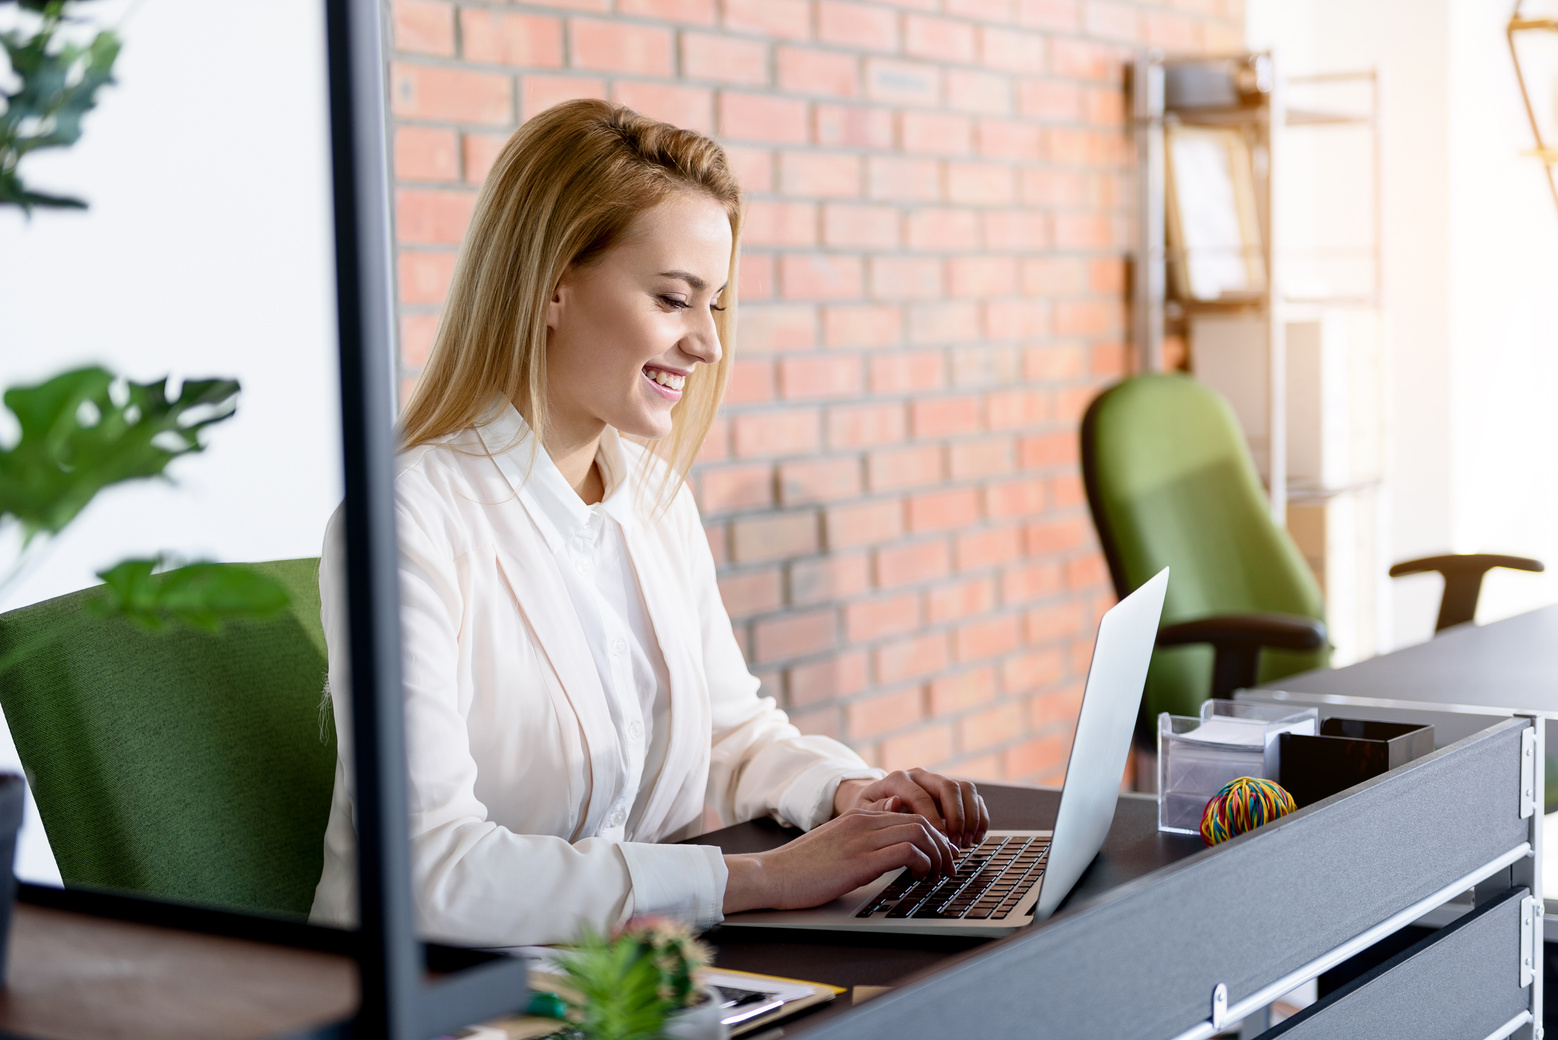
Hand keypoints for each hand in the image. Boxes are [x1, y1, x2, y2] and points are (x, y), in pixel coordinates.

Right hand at [721, 809, 956, 913]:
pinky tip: (921, 877)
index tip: (942, 855)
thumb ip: (864, 829)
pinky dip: (923, 863)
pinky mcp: (860, 862)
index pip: (911, 815)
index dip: (934, 835)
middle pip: (921, 821)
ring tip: (939, 875)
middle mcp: (863, 822)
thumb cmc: (801, 866)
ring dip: (938, 855)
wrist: (771, 875)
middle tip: (949, 867)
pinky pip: (906, 852)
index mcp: (858, 817)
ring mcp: (862, 840)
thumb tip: (894, 814)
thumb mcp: (837, 841)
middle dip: (943, 845)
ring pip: (920, 833)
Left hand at [833, 769, 989, 848]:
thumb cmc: (868, 809)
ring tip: (967, 841)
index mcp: (898, 779)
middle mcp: (921, 776)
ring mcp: (937, 781)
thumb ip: (877, 808)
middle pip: (949, 787)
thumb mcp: (863, 810)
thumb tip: (895, 803)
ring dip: (971, 816)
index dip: (933, 820)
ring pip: (965, 788)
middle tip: (956, 842)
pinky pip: (973, 797)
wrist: (872, 799)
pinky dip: (979, 816)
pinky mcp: (950, 791)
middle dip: (957, 817)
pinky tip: (975, 836)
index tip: (939, 840)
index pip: (921, 796)